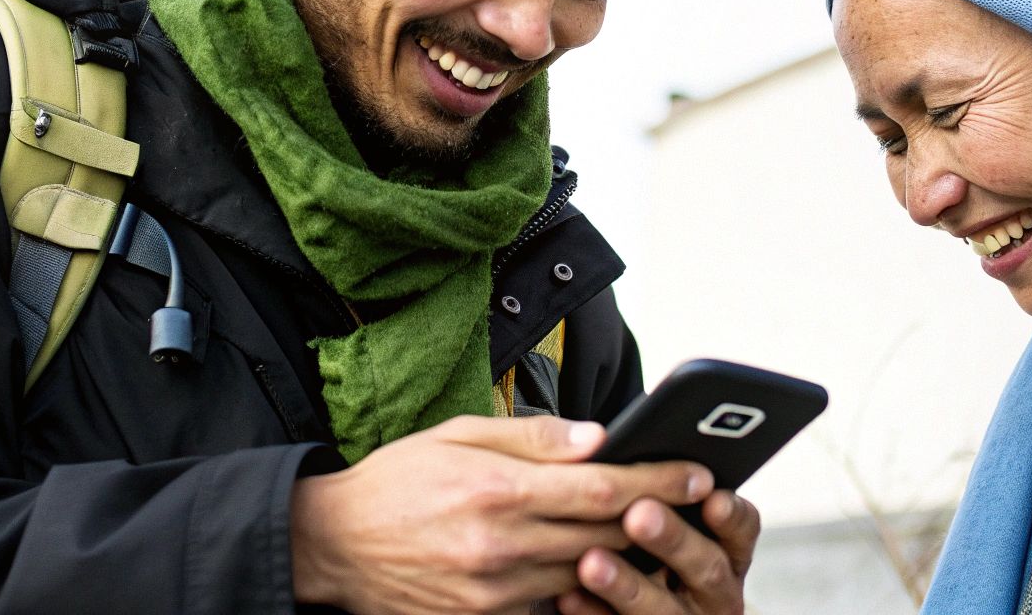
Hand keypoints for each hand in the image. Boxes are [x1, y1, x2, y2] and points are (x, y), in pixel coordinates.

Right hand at [290, 415, 713, 614]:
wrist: (332, 545)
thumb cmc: (399, 480)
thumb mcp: (459, 434)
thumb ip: (533, 436)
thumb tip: (599, 436)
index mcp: (499, 489)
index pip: (603, 487)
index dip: (659, 479)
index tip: (698, 471)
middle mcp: (502, 545)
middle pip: (608, 536)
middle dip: (659, 519)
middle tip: (699, 504)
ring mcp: (495, 592)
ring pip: (589, 577)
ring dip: (629, 557)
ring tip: (661, 534)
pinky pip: (552, 606)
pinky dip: (583, 588)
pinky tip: (602, 569)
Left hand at [554, 489, 759, 614]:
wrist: (626, 602)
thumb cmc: (643, 544)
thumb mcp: (659, 514)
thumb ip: (650, 485)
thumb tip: (606, 441)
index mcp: (723, 548)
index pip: (741, 528)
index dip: (731, 516)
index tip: (713, 499)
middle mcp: (713, 588)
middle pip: (705, 565)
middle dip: (673, 539)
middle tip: (639, 515)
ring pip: (663, 608)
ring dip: (628, 584)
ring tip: (592, 561)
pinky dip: (595, 612)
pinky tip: (569, 595)